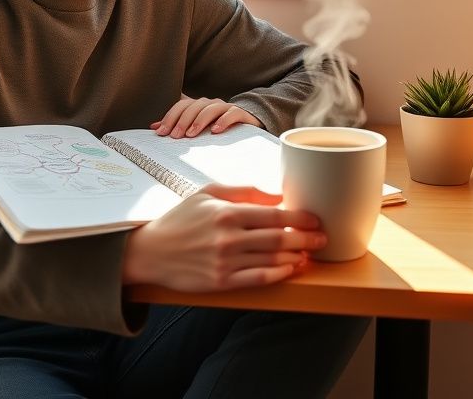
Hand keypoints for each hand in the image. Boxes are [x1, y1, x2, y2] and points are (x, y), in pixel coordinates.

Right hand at [121, 183, 326, 291]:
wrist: (151, 251)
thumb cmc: (180, 219)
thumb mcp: (207, 194)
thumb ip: (243, 191)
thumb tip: (275, 194)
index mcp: (226, 212)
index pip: (274, 215)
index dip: (300, 217)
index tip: (315, 219)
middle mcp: (228, 237)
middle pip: (279, 238)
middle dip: (306, 238)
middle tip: (321, 238)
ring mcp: (226, 262)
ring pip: (273, 260)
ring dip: (297, 257)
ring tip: (309, 253)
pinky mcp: (221, 282)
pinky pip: (259, 279)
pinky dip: (280, 274)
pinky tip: (291, 269)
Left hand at [150, 96, 260, 137]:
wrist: (248, 122)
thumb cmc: (218, 125)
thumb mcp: (196, 125)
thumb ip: (177, 124)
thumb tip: (154, 127)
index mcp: (199, 105)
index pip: (181, 106)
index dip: (170, 118)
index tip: (161, 133)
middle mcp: (211, 103)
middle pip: (194, 107)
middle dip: (182, 121)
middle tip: (175, 136)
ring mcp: (225, 107)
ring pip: (210, 109)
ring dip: (199, 121)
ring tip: (191, 134)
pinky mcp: (240, 113)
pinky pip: (231, 114)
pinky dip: (223, 121)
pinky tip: (216, 131)